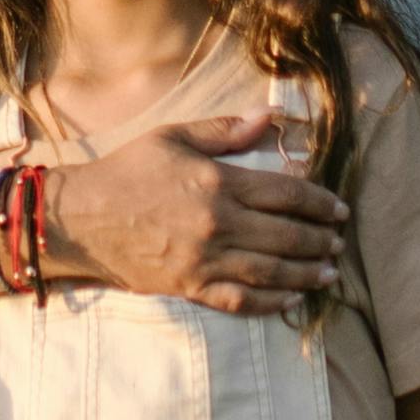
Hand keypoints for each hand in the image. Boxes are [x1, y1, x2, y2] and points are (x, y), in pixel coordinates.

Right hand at [46, 113, 350, 318]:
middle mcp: (218, 223)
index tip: (339, 209)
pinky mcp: (190, 287)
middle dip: (320, 239)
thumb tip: (270, 115)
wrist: (79, 218)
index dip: (320, 202)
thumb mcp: (174, 137)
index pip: (287, 193)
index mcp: (219, 182)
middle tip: (339, 242)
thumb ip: (225, 130)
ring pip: (271, 271)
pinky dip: (270, 303)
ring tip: (328, 272)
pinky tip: (291, 300)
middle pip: (287, 235)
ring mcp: (205, 260)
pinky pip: (240, 300)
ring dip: (306, 273)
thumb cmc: (127, 171)